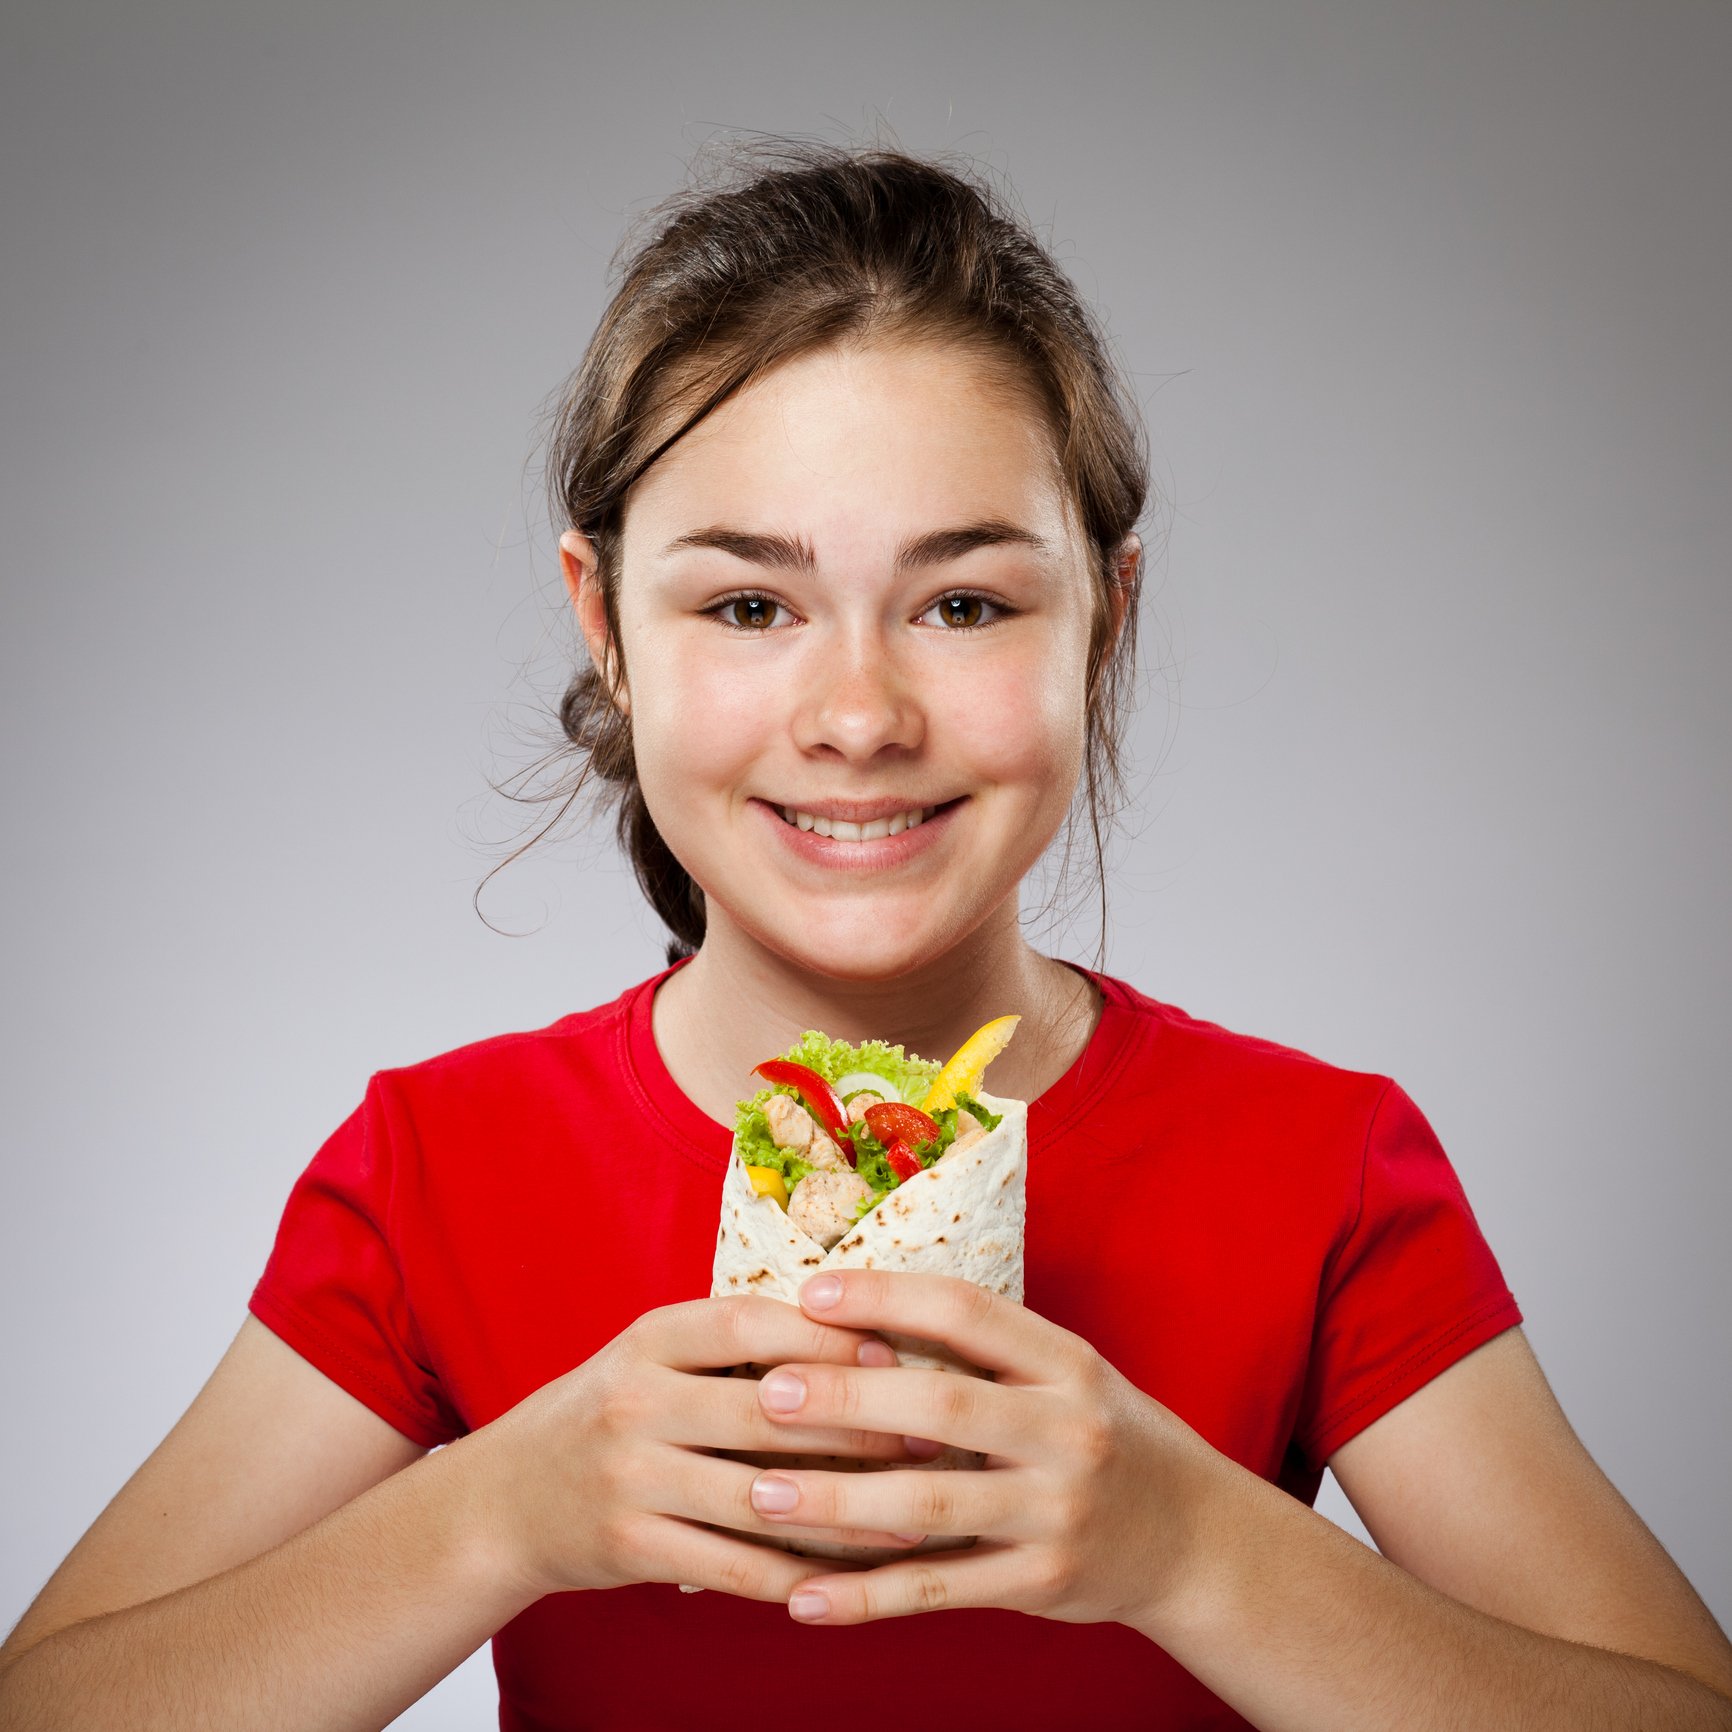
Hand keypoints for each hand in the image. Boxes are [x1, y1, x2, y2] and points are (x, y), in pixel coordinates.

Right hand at [468, 1295, 932, 1603]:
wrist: (505, 1499)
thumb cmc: (611, 1413)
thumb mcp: (653, 1356)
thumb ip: (734, 1343)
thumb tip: (864, 1331)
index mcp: (650, 1338)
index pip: (751, 1321)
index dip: (827, 1334)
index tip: (897, 1350)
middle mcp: (636, 1400)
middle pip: (767, 1410)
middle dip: (860, 1425)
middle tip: (933, 1438)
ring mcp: (629, 1476)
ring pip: (761, 1498)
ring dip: (847, 1515)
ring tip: (915, 1519)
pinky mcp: (629, 1546)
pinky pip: (732, 1565)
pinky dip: (797, 1575)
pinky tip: (851, 1578)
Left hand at [742, 1270, 1223, 1627]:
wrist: (1193, 1536)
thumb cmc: (1102, 1434)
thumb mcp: (1066, 1373)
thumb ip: (983, 1350)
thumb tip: (858, 1313)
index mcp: (1065, 1361)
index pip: (966, 1311)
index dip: (885, 1296)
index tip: (811, 1292)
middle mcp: (1067, 1429)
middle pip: (941, 1403)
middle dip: (846, 1397)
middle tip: (767, 1394)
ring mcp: (1057, 1509)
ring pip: (931, 1505)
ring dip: (838, 1502)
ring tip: (761, 1496)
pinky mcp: (1042, 1581)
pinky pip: (941, 1589)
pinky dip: (869, 1597)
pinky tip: (805, 1598)